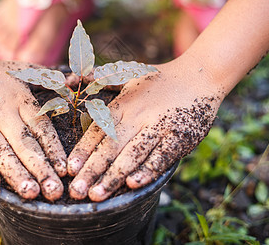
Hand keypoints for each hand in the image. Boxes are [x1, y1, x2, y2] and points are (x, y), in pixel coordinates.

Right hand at [0, 53, 66, 200]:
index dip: (53, 149)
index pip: (41, 127)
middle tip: (55, 192)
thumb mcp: (22, 70)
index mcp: (20, 99)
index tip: (64, 170)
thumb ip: (49, 78)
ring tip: (30, 193)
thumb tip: (75, 81)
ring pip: (0, 151)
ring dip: (16, 173)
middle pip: (24, 143)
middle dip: (41, 169)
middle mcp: (2, 111)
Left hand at [67, 57, 223, 200]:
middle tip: (76, 192)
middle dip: (92, 170)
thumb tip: (72, 78)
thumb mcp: (128, 74)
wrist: (200, 75)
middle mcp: (138, 117)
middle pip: (110, 147)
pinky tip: (132, 184)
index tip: (69, 169)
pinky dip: (147, 171)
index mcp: (123, 104)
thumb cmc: (159, 79)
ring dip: (114, 176)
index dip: (82, 151)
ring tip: (97, 195)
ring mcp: (160, 127)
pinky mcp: (180, 138)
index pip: (97, 130)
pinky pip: (162, 157)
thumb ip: (101, 79)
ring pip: (133, 155)